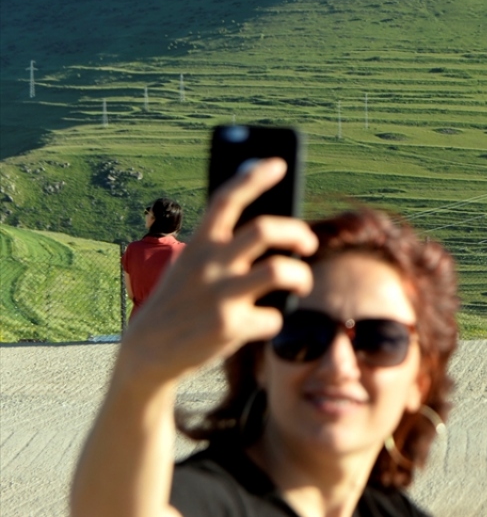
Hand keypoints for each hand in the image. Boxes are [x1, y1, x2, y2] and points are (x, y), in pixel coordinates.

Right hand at [120, 158, 317, 384]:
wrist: (148, 354)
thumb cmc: (182, 304)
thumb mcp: (193, 268)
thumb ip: (224, 251)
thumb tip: (277, 235)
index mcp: (199, 245)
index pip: (227, 199)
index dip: (254, 176)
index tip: (279, 163)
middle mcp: (209, 263)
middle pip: (264, 230)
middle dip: (296, 232)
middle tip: (308, 244)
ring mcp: (220, 294)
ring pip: (280, 270)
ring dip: (301, 276)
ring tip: (301, 283)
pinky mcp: (229, 325)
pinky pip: (274, 317)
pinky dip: (275, 321)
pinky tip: (262, 324)